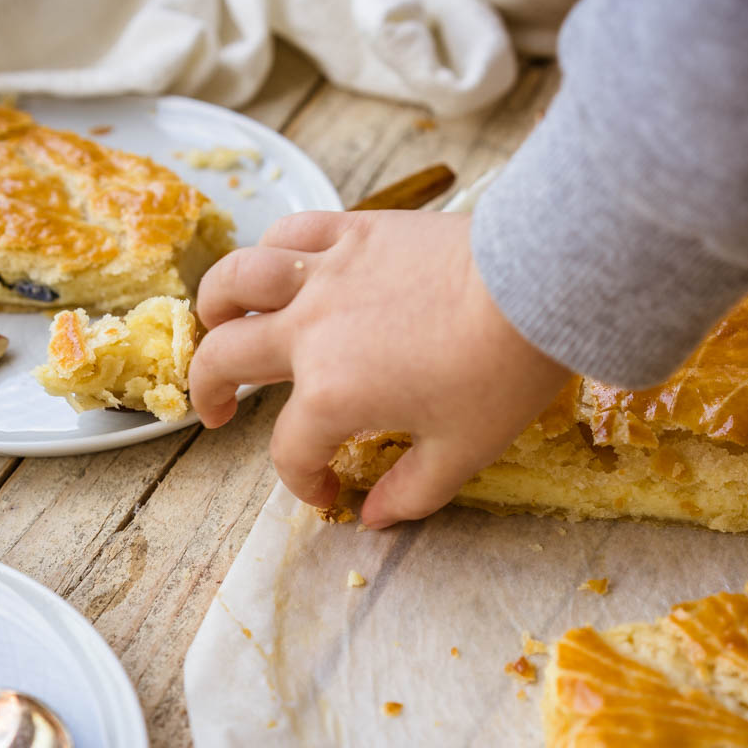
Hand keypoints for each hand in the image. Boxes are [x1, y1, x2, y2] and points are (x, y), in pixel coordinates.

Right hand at [189, 210, 569, 527]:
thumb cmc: (501, 373)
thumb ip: (411, 493)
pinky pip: (291, 231)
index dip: (303, 481)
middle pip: (225, 359)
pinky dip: (271, 250)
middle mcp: (311, 332)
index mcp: (332, 395)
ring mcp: (327, 274)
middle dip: (207, 393)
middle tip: (216, 412)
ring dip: (214, 307)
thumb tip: (375, 517)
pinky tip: (276, 267)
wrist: (539, 284)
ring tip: (216, 325)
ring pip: (236, 280)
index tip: (329, 491)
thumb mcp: (462, 452)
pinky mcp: (355, 230)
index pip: (292, 451)